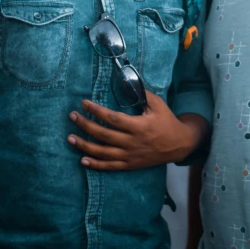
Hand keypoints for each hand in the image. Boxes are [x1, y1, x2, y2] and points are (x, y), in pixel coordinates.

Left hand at [67, 90, 208, 170]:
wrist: (179, 145)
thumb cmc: (167, 121)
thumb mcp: (158, 105)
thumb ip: (142, 94)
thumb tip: (127, 81)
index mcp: (138, 126)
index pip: (112, 118)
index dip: (96, 111)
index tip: (84, 103)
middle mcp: (132, 142)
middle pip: (103, 135)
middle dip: (85, 125)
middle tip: (72, 116)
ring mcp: (130, 155)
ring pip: (103, 153)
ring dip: (85, 146)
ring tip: (70, 138)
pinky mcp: (130, 165)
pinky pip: (110, 167)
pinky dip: (95, 165)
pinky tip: (83, 160)